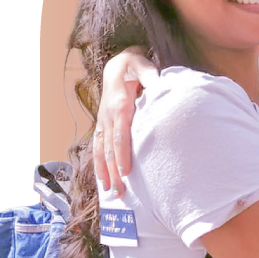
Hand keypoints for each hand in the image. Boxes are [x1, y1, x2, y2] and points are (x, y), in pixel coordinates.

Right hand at [95, 47, 158, 194]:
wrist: (117, 65)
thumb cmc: (135, 67)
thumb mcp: (143, 67)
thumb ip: (150, 77)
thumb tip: (159, 85)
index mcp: (119, 105)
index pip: (120, 134)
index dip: (122, 154)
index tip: (126, 171)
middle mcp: (108, 116)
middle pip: (110, 148)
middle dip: (114, 171)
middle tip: (121, 192)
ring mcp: (103, 122)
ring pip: (102, 151)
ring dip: (105, 172)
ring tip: (111, 192)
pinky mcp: (103, 126)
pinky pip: (99, 148)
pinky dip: (100, 165)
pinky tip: (104, 182)